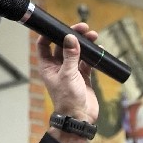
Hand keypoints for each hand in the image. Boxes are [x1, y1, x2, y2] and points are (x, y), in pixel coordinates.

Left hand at [35, 22, 100, 142]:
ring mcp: (71, 71)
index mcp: (47, 66)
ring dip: (84, 44)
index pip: (44, 45)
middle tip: (83, 28)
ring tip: (93, 36)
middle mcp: (58, 67)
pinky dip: (92, 55)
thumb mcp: (68, 74)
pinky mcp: (83, 77)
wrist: (79, 117)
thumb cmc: (68, 99)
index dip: (50, 34)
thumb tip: (70, 37)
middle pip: (63, 45)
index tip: (60, 25)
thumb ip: (70, 55)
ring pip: (76, 52)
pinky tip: (98, 49)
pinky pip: (87, 62)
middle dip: (72, 36)